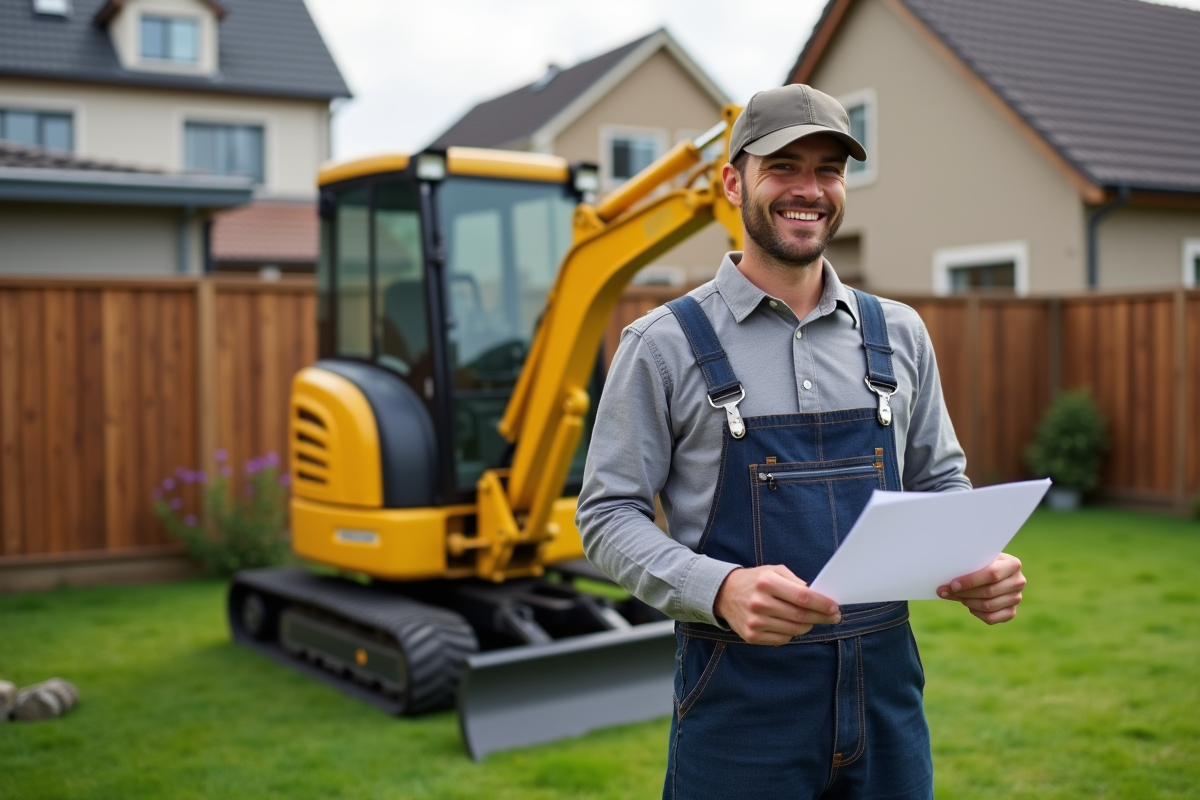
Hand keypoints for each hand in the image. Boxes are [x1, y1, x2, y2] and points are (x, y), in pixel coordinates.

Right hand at [714, 565, 840, 644]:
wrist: (723, 594)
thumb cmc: (754, 581)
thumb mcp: (772, 570)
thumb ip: (795, 580)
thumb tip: (816, 594)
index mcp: (766, 583)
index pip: (802, 597)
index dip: (822, 604)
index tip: (834, 607)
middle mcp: (759, 603)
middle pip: (801, 615)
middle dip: (822, 617)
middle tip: (834, 617)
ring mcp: (755, 622)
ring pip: (794, 629)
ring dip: (809, 626)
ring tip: (814, 620)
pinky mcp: (751, 636)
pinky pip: (783, 639)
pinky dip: (792, 633)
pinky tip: (794, 625)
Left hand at [938, 553, 1025, 623]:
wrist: (993, 572)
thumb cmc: (981, 563)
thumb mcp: (977, 559)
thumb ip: (966, 567)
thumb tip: (943, 584)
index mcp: (1013, 564)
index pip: (992, 574)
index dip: (971, 581)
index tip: (953, 584)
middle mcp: (1018, 581)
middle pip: (989, 592)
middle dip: (965, 593)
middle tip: (946, 591)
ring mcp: (1016, 598)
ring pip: (988, 606)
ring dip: (968, 602)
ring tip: (958, 596)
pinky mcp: (1011, 612)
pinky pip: (991, 618)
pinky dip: (976, 612)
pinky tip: (969, 605)